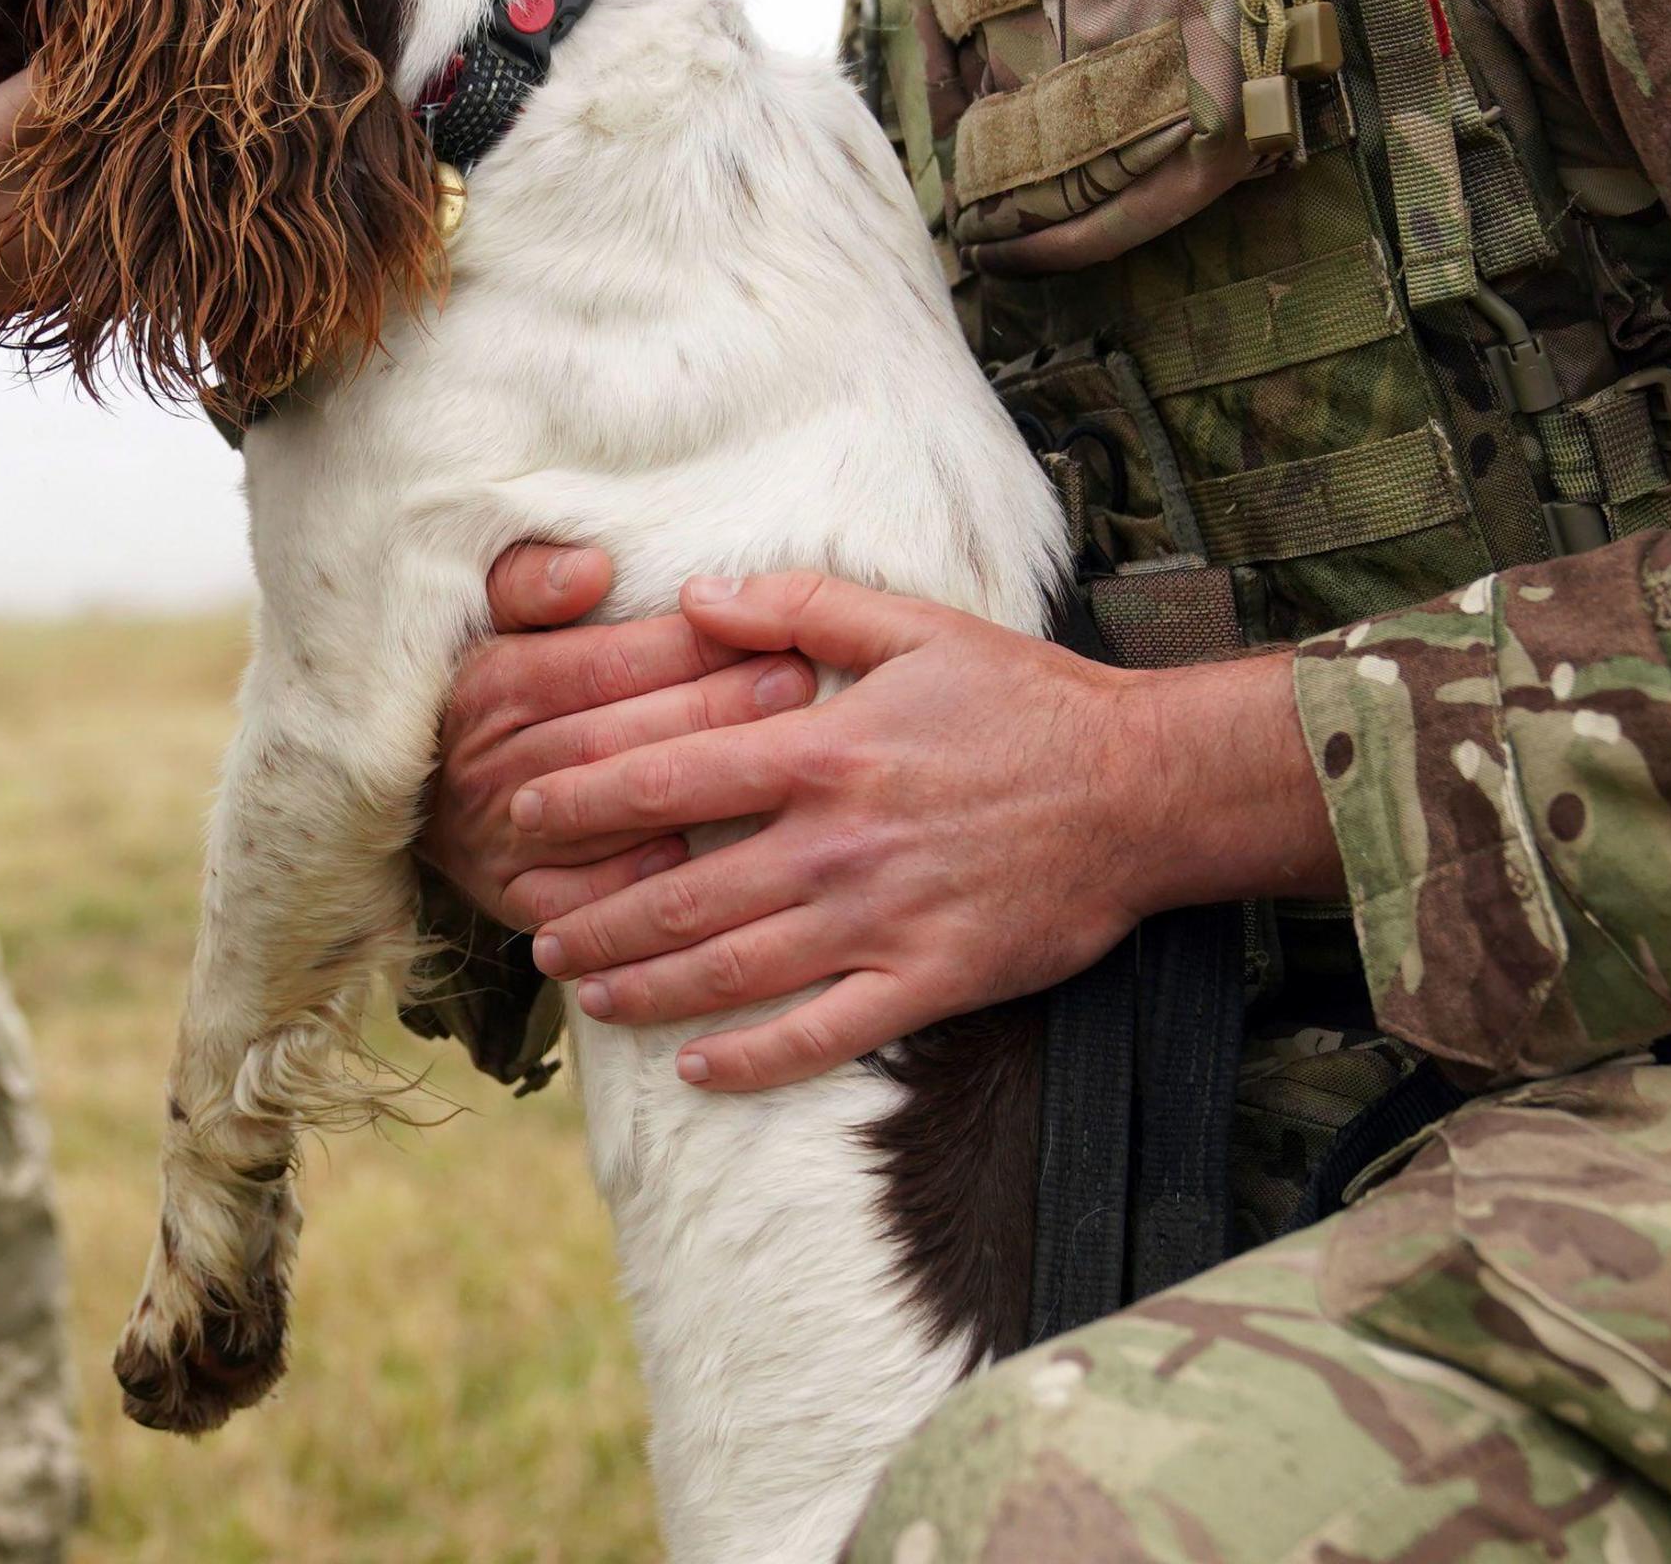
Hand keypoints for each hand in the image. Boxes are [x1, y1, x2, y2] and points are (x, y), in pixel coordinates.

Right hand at [418, 545, 822, 928]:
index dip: (687, 649)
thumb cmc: (479, 689)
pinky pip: (582, 896)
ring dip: (697, 790)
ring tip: (779, 762)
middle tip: (796, 685)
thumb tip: (592, 570)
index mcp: (491, 686)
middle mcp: (492, 764)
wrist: (415, 789)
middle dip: (713, 709)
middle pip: (617, 738)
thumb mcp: (486, 616)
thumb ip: (529, 581)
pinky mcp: (509, 897)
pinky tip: (703, 854)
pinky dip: (639, 876)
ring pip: (608, 817)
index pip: (602, 665)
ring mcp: (499, 838)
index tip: (767, 634)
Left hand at [513, 573, 1340, 1091]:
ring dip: (648, 988)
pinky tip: (696, 1070)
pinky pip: (822, 1034)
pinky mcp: (930, 980)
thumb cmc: (1027, 701)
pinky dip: (751, 1060)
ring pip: (732, 971)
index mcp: (822, 750)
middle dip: (594, 919)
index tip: (525, 817)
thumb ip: (797, 606)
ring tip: (589, 992)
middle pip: (679, 893)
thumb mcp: (914, 625)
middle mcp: (836, 842)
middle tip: (534, 934)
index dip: (581, 802)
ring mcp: (881, 919)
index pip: (664, 779)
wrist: (1144, 788)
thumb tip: (690, 600)